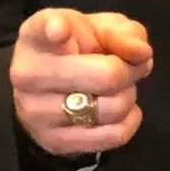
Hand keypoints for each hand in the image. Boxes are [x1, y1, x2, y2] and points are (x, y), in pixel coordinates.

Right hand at [10, 8, 153, 156]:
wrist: (52, 90)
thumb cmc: (79, 50)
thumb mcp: (103, 28)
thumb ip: (124, 33)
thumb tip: (140, 53)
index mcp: (36, 36)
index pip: (43, 30)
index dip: (56, 29)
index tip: (59, 31)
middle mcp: (28, 74)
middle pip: (107, 76)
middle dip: (130, 71)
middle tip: (125, 67)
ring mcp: (36, 112)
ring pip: (114, 108)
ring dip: (128, 97)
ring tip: (113, 89)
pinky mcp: (53, 141)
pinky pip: (116, 135)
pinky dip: (129, 121)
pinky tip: (114, 110)